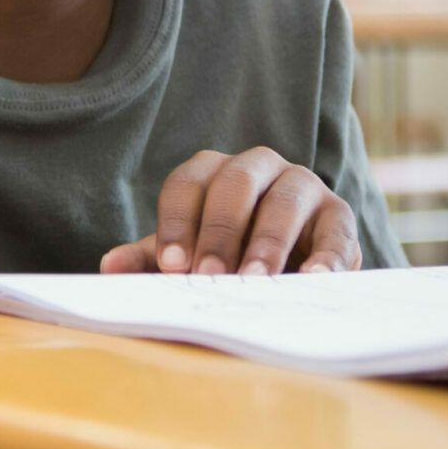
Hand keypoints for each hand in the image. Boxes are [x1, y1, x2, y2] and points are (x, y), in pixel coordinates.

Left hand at [100, 148, 361, 276]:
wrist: (288, 265)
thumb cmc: (226, 254)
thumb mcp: (188, 255)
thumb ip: (151, 258)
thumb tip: (109, 267)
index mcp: (212, 171)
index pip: (186, 184)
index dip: (176, 223)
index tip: (171, 266)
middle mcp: (256, 167)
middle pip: (234, 185)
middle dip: (219, 232)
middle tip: (208, 277)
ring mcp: (301, 185)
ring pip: (284, 201)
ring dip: (267, 243)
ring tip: (255, 281)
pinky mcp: (338, 214)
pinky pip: (335, 230)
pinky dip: (325, 255)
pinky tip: (312, 280)